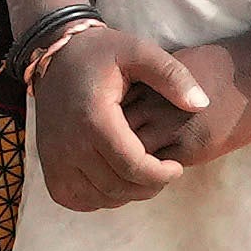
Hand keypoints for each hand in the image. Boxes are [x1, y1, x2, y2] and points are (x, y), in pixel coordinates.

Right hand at [25, 17, 185, 212]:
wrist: (56, 55)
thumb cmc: (102, 53)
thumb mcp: (139, 51)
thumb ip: (172, 76)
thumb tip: (202, 104)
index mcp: (94, 118)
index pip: (133, 166)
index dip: (161, 175)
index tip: (177, 167)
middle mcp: (70, 143)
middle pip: (117, 187)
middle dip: (149, 187)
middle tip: (164, 173)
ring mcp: (55, 157)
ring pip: (98, 198)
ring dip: (127, 194)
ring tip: (144, 176)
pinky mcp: (48, 164)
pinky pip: (74, 198)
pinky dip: (98, 198)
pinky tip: (115, 180)